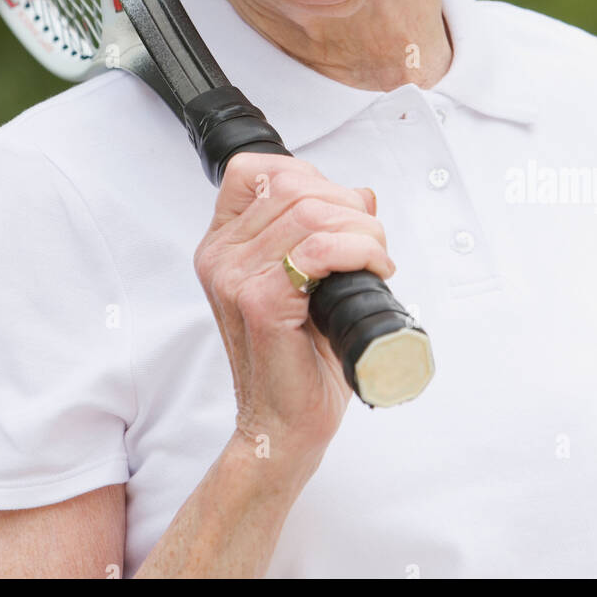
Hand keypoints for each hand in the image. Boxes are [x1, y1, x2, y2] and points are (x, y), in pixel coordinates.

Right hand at [193, 153, 392, 468]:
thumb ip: (324, 231)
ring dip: (361, 229)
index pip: (253, 170)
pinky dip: (358, 251)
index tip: (338, 209)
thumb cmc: (298, 360)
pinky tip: (374, 270)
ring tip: (376, 258)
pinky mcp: (260, 303)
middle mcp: (220, 256)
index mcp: (223, 245)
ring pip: (310, 212)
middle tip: (370, 242)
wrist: (283, 425)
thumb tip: (361, 194)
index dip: (306, 175)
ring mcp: (235, 278)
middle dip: (347, 205)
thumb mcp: (309, 282)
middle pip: (292, 184)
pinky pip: (316, 250)